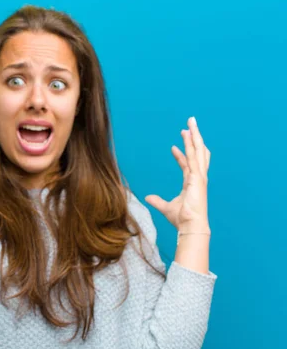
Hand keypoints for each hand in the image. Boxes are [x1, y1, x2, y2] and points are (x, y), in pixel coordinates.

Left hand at [145, 117, 210, 232]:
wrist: (190, 226)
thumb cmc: (182, 219)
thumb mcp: (166, 207)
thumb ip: (157, 201)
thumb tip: (148, 198)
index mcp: (192, 183)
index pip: (187, 165)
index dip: (181, 155)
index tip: (173, 147)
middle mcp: (198, 177)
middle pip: (197, 153)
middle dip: (194, 138)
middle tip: (190, 124)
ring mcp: (199, 176)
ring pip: (197, 151)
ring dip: (195, 136)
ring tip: (190, 123)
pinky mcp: (198, 177)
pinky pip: (193, 157)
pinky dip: (191, 145)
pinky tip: (187, 135)